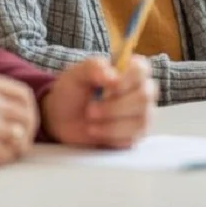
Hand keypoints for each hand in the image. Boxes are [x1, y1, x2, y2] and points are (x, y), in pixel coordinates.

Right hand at [0, 70, 37, 167]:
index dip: (28, 109)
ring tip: (8, 149)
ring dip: (18, 145)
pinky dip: (5, 158)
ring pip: (21, 137)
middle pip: (27, 116)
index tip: (24, 119)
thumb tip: (13, 104)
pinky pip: (7, 155)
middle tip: (21, 138)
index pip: (23, 95)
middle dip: (28, 129)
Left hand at [41, 56, 156, 149]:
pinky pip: (130, 138)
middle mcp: (140, 91)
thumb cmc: (73, 91)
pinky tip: (95, 131)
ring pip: (139, 120)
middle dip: (114, 106)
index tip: (110, 86)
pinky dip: (109, 136)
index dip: (129, 79)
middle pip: (143, 97)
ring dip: (110, 124)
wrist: (62, 119)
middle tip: (90, 109)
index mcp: (129, 71)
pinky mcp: (135, 136)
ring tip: (90, 122)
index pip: (142, 69)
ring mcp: (141, 115)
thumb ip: (94, 68)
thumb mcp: (77, 74)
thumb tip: (114, 77)